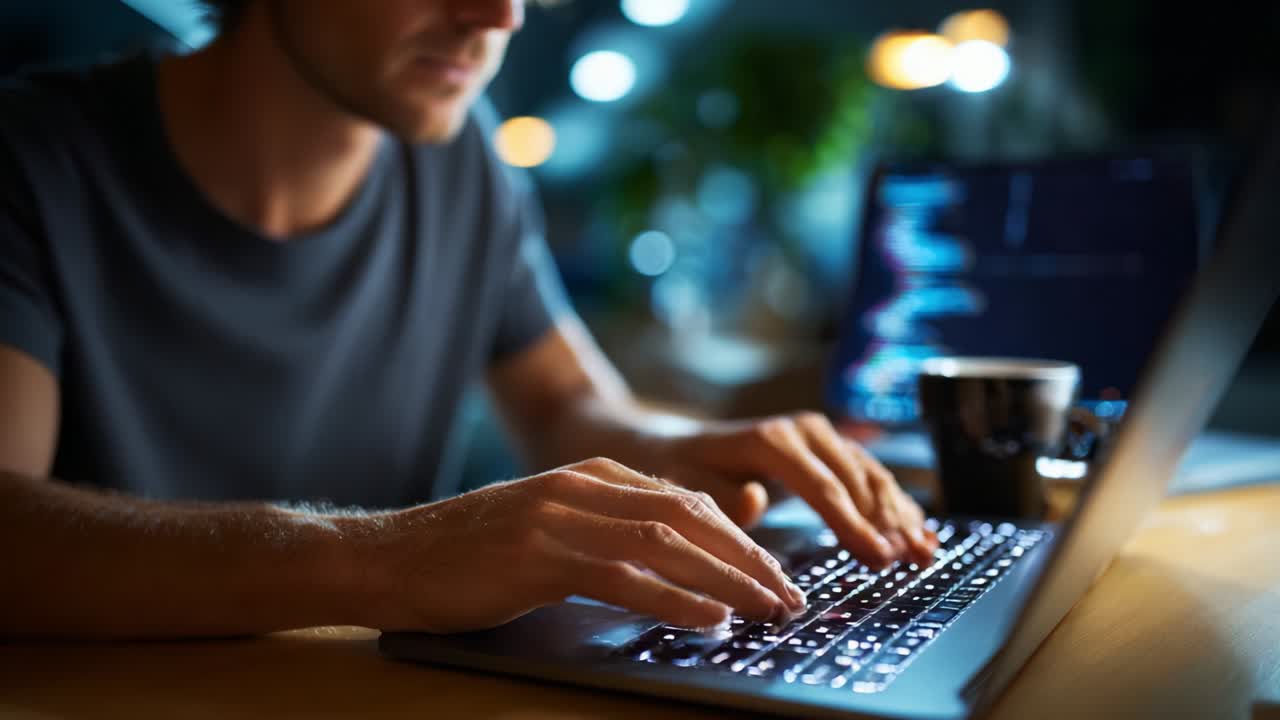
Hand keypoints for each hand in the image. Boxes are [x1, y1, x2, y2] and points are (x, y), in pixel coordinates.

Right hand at [355, 457, 807, 632]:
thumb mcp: (550, 527)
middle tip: (790, 596)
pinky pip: (622, 576)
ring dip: (728, 578)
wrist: (391, 555)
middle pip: (690, 517)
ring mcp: (560, 516)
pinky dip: (673, 599)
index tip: (776, 572)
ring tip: (768, 609)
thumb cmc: (472, 552)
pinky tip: (708, 619)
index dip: (740, 538)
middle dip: (749, 558)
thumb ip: (607, 530)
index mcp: (593, 475)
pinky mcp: (538, 554)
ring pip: (667, 542)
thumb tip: (674, 564)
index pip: (688, 501)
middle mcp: (584, 486)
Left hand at [650, 412, 937, 568]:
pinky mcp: (834, 448)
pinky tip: (922, 532)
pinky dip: (898, 505)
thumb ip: (721, 496)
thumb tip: (755, 500)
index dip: (853, 524)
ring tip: (924, 553)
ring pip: (872, 477)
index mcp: (773, 441)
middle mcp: (806, 431)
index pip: (823, 486)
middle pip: (857, 482)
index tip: (878, 558)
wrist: (684, 444)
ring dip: (900, 516)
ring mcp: (824, 436)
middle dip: (887, 524)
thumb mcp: (689, 485)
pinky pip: (872, 476)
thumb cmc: (685, 471)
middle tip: (912, 562)